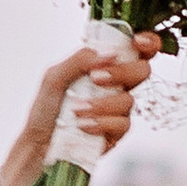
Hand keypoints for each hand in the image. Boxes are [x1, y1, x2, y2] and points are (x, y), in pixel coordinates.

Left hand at [19, 33, 151, 171]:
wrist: (38, 143)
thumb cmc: (46, 108)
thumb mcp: (54, 77)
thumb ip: (80, 60)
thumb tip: (109, 54)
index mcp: (105, 66)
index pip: (137, 49)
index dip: (148, 42)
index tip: (138, 42)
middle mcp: (117, 85)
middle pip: (142, 71)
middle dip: (121, 73)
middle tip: (96, 78)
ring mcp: (119, 110)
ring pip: (129, 100)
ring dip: (102, 104)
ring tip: (76, 110)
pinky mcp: (117, 132)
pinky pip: (122, 124)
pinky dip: (101, 123)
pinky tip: (83, 126)